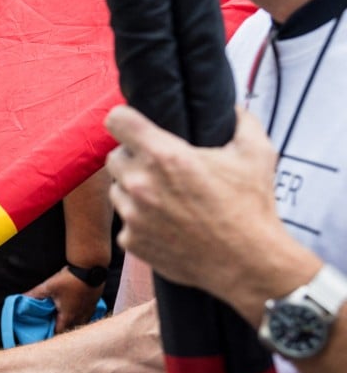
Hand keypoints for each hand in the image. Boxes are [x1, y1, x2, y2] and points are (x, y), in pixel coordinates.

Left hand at [26, 268, 103, 333]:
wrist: (90, 268)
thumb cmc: (68, 279)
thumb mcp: (49, 286)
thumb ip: (35, 294)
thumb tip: (22, 298)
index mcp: (68, 315)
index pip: (59, 331)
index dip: (51, 333)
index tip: (45, 333)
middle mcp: (80, 316)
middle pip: (71, 329)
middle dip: (63, 329)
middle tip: (54, 326)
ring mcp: (89, 310)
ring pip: (81, 323)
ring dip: (73, 324)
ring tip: (66, 320)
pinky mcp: (95, 303)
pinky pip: (88, 315)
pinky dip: (82, 316)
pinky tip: (78, 311)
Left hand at [105, 105, 290, 310]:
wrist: (250, 265)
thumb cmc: (252, 208)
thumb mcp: (256, 154)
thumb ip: (242, 120)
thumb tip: (232, 107)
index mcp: (164, 156)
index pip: (116, 120)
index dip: (124, 119)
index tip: (134, 125)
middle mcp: (140, 183)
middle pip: (115, 156)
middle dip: (134, 159)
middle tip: (160, 169)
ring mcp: (132, 215)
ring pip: (117, 190)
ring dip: (134, 191)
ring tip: (167, 200)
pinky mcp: (131, 241)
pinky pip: (125, 222)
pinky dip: (140, 222)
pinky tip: (167, 225)